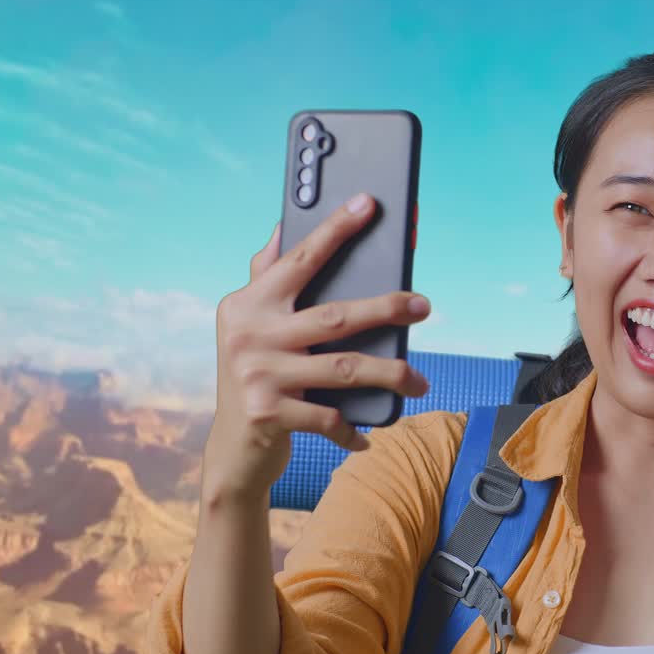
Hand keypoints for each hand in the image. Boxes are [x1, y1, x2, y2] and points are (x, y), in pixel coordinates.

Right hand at [203, 193, 431, 500]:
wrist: (230, 449)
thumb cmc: (255, 375)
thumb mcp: (250, 326)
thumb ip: (265, 278)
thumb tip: (282, 227)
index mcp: (248, 303)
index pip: (300, 260)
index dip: (335, 230)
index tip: (369, 204)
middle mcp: (250, 335)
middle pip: (335, 316)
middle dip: (386, 309)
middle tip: (424, 306)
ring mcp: (259, 375)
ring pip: (344, 369)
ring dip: (390, 374)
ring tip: (420, 381)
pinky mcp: (269, 415)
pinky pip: (330, 419)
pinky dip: (353, 429)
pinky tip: (370, 434)